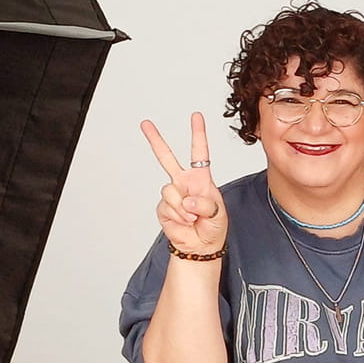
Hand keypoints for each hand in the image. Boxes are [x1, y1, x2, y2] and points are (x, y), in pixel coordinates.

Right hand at [142, 112, 226, 254]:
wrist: (201, 246)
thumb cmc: (213, 226)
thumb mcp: (218, 212)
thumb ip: (205, 203)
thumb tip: (187, 199)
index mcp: (200, 178)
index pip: (199, 152)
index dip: (198, 134)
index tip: (196, 116)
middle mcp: (183, 182)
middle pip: (166, 157)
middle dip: (155, 139)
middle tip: (145, 123)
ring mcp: (172, 194)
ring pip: (170, 190)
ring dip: (184, 207)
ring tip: (193, 218)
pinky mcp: (163, 208)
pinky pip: (168, 207)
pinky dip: (179, 216)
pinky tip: (185, 222)